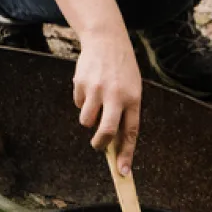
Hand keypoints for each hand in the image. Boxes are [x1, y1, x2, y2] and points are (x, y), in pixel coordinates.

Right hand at [73, 28, 141, 174]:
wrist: (106, 39)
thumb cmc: (122, 69)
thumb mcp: (131, 87)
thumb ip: (124, 112)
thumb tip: (113, 143)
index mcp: (133, 97)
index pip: (130, 132)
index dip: (127, 154)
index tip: (123, 172)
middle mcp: (115, 94)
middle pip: (106, 132)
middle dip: (100, 144)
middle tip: (98, 145)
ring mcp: (97, 89)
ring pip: (86, 121)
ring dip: (89, 118)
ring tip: (96, 101)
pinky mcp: (81, 84)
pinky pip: (78, 104)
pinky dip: (82, 100)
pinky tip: (90, 84)